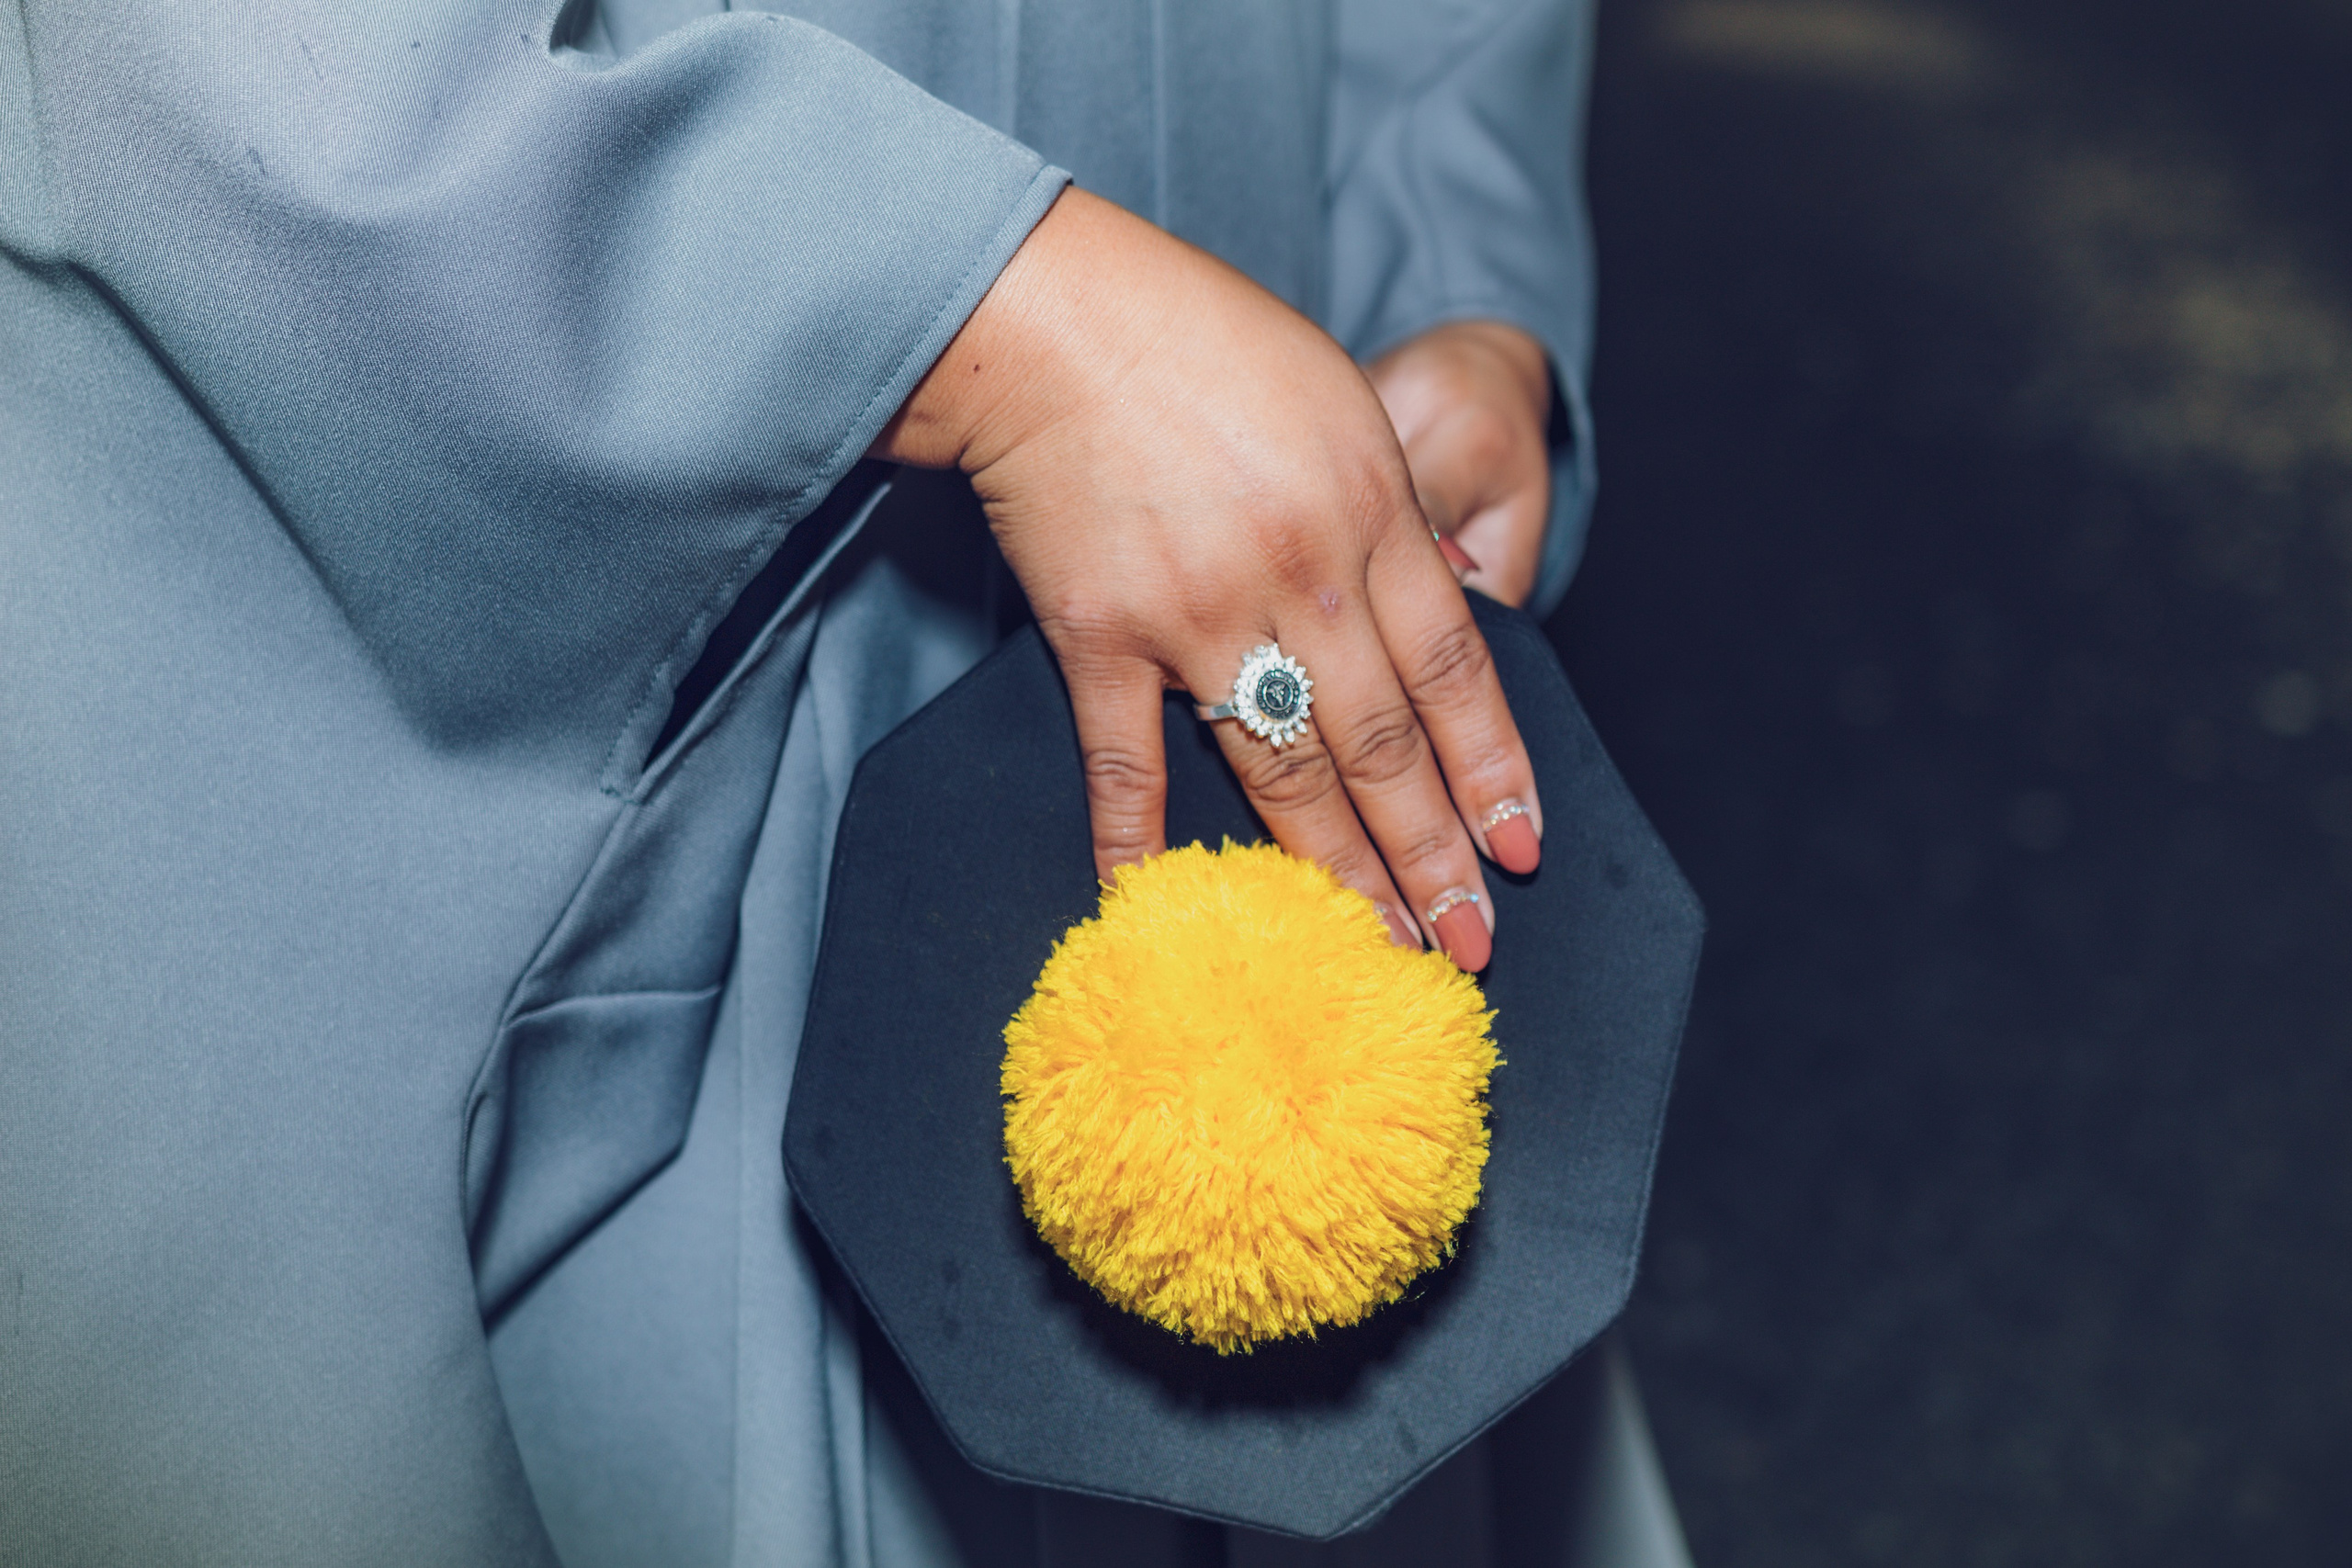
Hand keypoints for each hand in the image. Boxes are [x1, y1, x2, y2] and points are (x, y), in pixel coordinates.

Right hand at [873, 191, 1543, 968]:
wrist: (1051, 318)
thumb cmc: (1199, 341)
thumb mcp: (1337, 402)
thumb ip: (1387, 511)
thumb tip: (1433, 599)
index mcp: (1370, 509)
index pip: (1455, 672)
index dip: (1491, 771)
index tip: (1518, 851)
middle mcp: (1301, 573)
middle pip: (1384, 744)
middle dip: (1433, 853)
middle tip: (1471, 943)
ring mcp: (1198, 611)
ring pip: (1286, 771)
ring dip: (1338, 870)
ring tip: (1379, 945)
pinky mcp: (1102, 636)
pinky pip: (1129, 764)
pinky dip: (1141, 846)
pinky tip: (1158, 912)